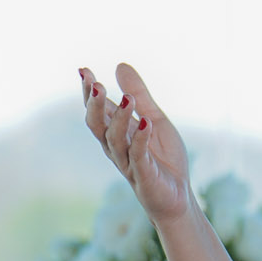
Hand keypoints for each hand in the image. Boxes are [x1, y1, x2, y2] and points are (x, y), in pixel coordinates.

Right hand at [77, 63, 192, 226]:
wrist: (178, 195)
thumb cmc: (164, 159)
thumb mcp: (154, 119)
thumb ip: (139, 95)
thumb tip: (120, 64)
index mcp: (116, 132)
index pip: (97, 110)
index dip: (88, 92)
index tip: (84, 71)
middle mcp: (116, 147)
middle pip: (97, 124)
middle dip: (94, 105)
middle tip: (96, 84)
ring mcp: (128, 162)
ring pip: (115, 139)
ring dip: (119, 118)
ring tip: (127, 99)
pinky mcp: (144, 175)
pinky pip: (138, 156)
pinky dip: (140, 139)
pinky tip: (145, 123)